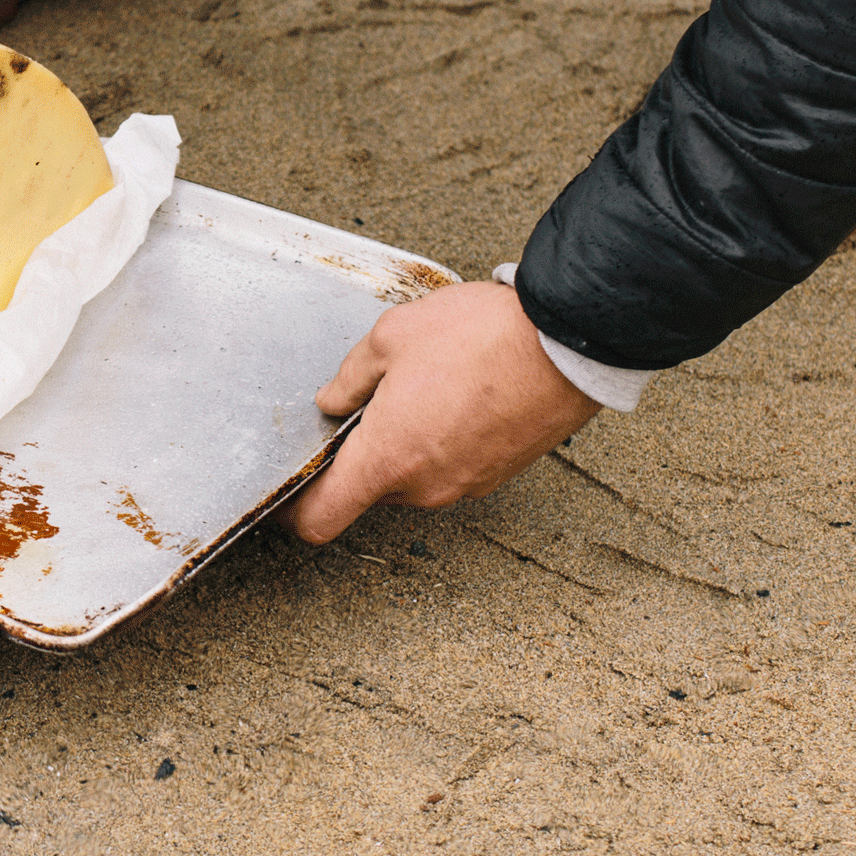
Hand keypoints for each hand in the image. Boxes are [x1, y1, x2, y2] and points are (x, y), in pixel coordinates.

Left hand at [279, 281, 601, 542]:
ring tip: (423, 385)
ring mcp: (466, 484)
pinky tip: (455, 393)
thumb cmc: (483, 336)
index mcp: (388, 458)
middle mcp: (425, 486)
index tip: (285, 494)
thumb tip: (331, 400)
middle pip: (369, 488)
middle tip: (368, 400)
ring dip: (405, 442)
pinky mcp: (498, 474)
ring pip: (412, 475)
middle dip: (361, 452)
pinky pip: (450, 466)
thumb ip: (350, 376)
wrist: (570, 341)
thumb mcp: (392, 337)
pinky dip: (441, 440)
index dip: (293, 512)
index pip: (322, 518)